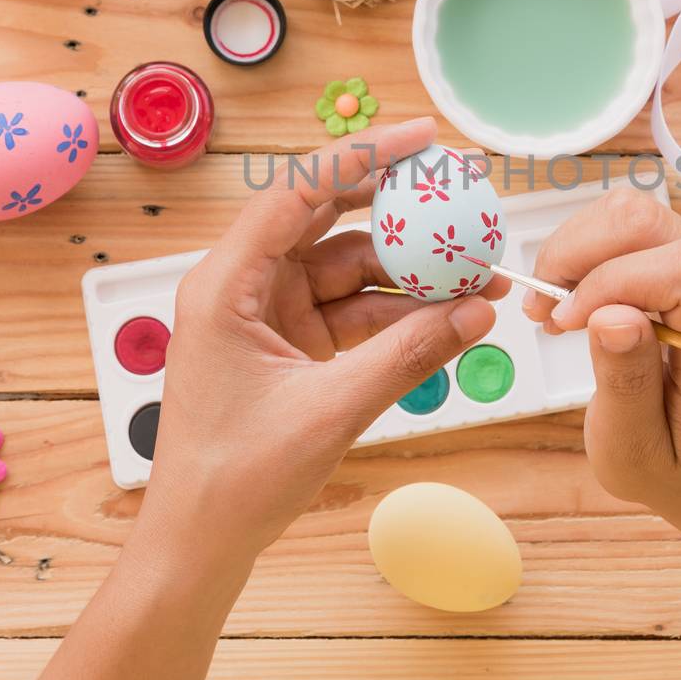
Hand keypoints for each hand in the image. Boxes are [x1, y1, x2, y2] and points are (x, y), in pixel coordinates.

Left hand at [144, 118, 505, 553]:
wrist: (201, 542)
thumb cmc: (236, 478)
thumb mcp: (331, 410)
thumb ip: (407, 356)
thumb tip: (477, 311)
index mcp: (225, 284)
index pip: (298, 192)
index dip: (363, 156)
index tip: (423, 137)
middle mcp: (243, 285)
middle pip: (328, 218)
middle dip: (398, 206)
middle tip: (461, 191)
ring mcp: (269, 313)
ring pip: (351, 268)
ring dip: (412, 272)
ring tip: (479, 274)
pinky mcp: (291, 344)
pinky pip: (355, 310)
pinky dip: (401, 313)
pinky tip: (452, 315)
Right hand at [523, 189, 680, 536]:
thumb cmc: (678, 463)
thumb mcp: (638, 453)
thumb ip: (626, 385)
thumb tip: (609, 315)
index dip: (611, 282)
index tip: (564, 326)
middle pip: (649, 222)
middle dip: (578, 255)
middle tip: (543, 313)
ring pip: (631, 211)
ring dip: (575, 251)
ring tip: (554, 309)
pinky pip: (628, 224)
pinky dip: (585, 251)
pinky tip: (574, 297)